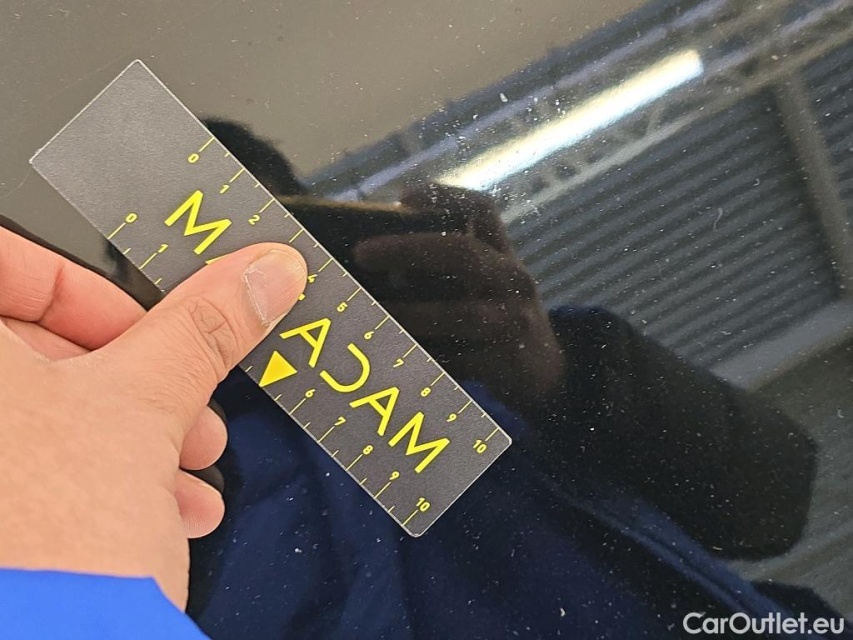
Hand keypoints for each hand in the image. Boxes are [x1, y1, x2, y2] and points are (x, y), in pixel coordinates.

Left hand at [0, 227, 305, 606]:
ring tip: (186, 465)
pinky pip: (44, 474)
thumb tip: (261, 275)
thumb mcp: (148, 404)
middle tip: (184, 398)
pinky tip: (164, 510)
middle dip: (134, 376)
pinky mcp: (0, 519)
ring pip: (48, 416)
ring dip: (135, 433)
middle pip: (41, 348)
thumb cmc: (50, 543)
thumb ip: (206, 325)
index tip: (144, 324)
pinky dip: (109, 480)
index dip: (87, 287)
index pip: (13, 264)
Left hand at [354, 184, 563, 415]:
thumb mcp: (484, 283)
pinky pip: (454, 360)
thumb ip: (442, 268)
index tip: (403, 198)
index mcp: (503, 254)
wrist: (542, 371)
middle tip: (361, 253)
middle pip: (463, 253)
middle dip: (407, 249)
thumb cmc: (494, 316)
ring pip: (461, 314)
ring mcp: (513, 322)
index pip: (482, 209)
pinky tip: (389, 351)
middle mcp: (513, 281)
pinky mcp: (505, 363)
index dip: (443, 197)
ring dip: (409, 313)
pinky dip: (419, 354)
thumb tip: (370, 262)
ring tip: (369, 312)